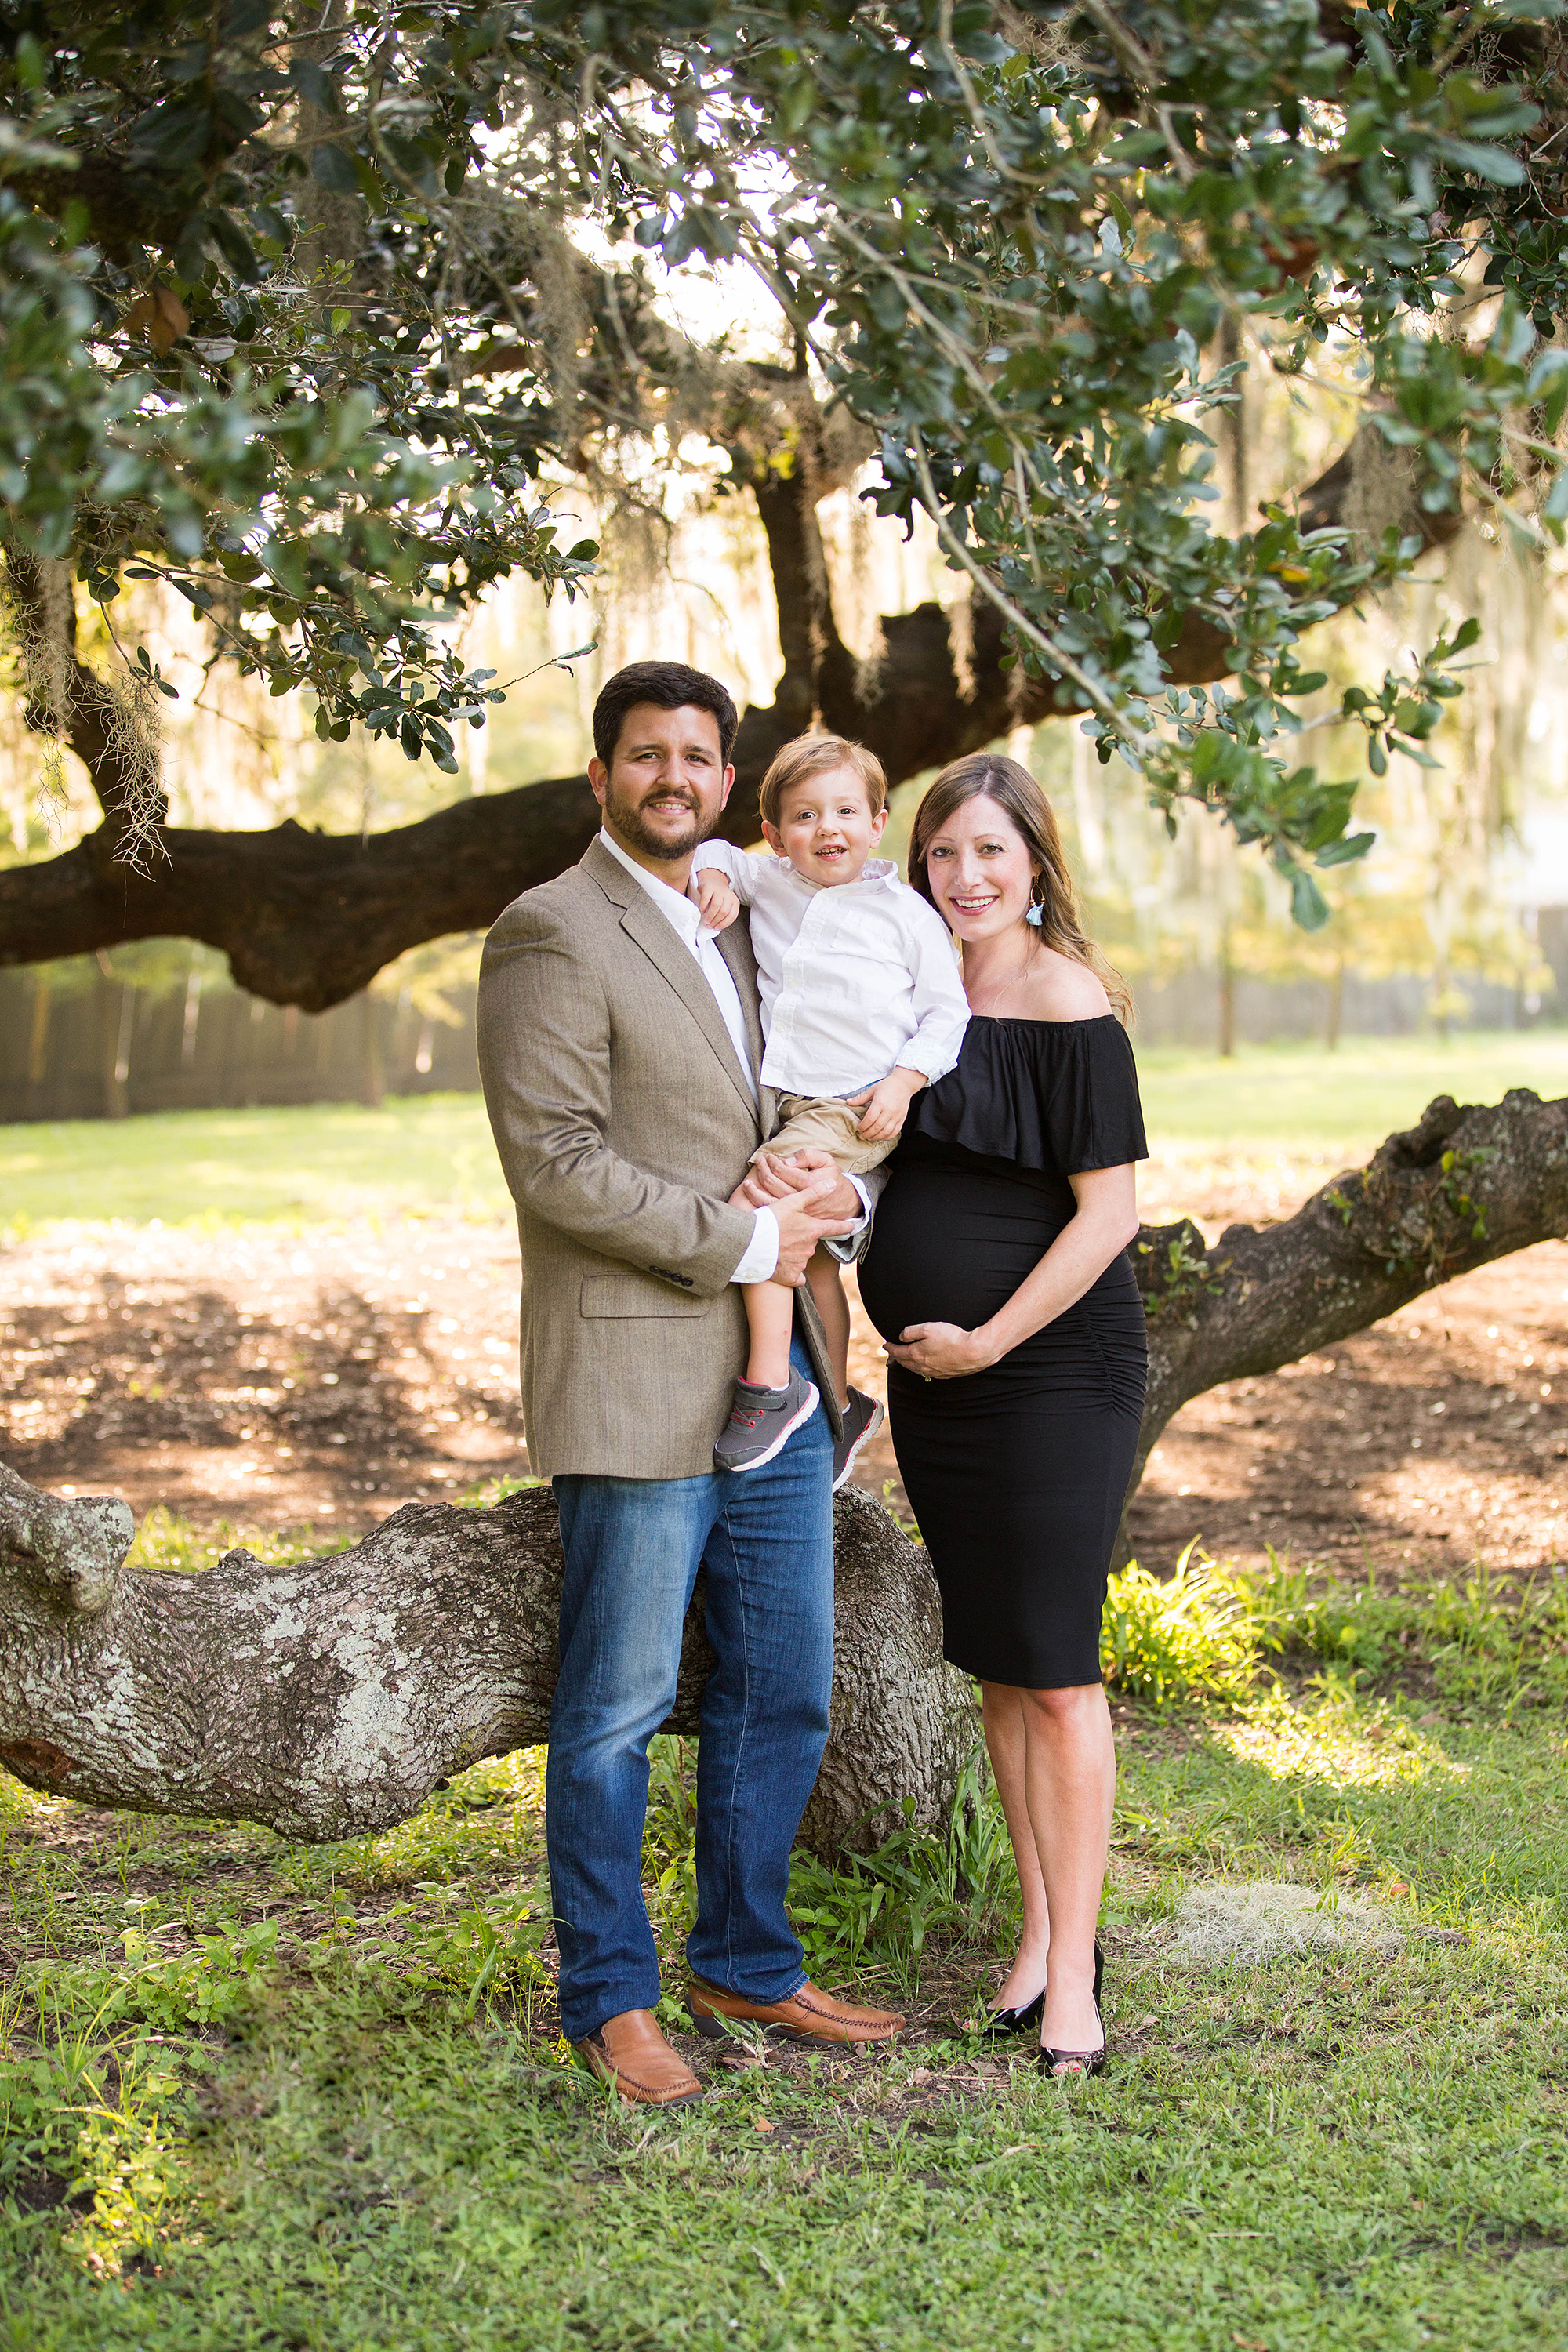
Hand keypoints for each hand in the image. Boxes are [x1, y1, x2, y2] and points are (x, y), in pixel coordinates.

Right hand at [691, 868, 740, 931]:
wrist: (713, 881)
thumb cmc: (718, 896)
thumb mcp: (725, 904)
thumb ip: (724, 914)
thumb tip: (716, 926)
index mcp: (734, 901)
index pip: (732, 915)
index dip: (724, 923)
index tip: (717, 928)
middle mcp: (728, 895)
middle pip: (724, 911)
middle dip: (716, 921)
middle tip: (709, 925)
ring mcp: (719, 890)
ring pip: (716, 905)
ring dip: (710, 916)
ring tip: (706, 921)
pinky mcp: (709, 887)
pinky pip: (706, 898)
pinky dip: (703, 907)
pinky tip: (702, 911)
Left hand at [733, 1146, 861, 1220]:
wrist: (843, 1204)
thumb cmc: (833, 1179)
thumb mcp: (827, 1162)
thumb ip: (809, 1156)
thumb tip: (788, 1160)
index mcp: (809, 1183)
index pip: (783, 1170)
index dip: (773, 1162)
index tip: (770, 1157)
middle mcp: (801, 1199)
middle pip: (773, 1183)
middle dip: (763, 1169)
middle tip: (760, 1161)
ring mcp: (795, 1212)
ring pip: (768, 1197)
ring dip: (756, 1184)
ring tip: (755, 1172)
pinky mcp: (791, 1220)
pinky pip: (769, 1209)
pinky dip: (756, 1199)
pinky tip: (751, 1190)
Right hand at [769, 1174, 855, 1285]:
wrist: (750, 1243)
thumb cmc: (770, 1220)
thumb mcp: (792, 1202)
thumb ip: (813, 1193)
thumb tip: (832, 1183)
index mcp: (813, 1230)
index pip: (835, 1228)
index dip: (845, 1226)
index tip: (852, 1226)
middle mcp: (810, 1248)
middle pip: (812, 1241)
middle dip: (804, 1237)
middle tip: (787, 1231)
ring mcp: (801, 1263)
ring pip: (802, 1256)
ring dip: (795, 1252)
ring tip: (778, 1245)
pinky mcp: (790, 1276)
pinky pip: (795, 1276)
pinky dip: (791, 1272)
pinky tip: (783, 1266)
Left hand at [846, 1066, 925, 1144]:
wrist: (904, 1084)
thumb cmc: (887, 1086)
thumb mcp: (872, 1089)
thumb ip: (860, 1098)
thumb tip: (848, 1102)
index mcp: (880, 1103)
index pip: (870, 1119)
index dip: (863, 1126)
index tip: (859, 1128)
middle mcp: (889, 1111)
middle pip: (877, 1127)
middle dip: (868, 1134)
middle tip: (862, 1136)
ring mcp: (896, 1116)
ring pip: (886, 1132)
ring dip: (876, 1137)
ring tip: (870, 1138)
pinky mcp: (902, 1119)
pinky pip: (895, 1132)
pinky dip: (887, 1137)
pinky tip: (881, 1137)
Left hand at [884, 1321, 995, 1378]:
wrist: (974, 1352)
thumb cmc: (952, 1338)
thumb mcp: (928, 1328)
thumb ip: (911, 1332)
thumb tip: (901, 1337)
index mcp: (917, 1354)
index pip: (898, 1352)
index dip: (890, 1348)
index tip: (885, 1345)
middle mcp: (923, 1366)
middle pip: (905, 1362)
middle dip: (897, 1356)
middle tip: (892, 1352)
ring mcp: (934, 1372)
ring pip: (916, 1369)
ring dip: (908, 1363)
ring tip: (904, 1359)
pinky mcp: (945, 1374)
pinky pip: (927, 1372)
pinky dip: (920, 1368)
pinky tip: (923, 1365)